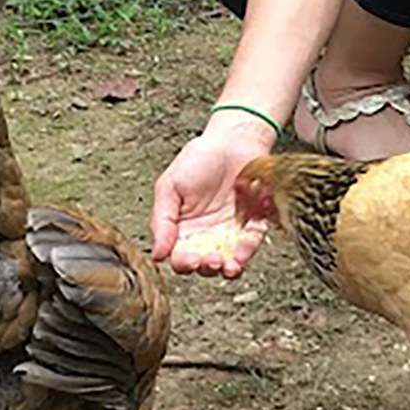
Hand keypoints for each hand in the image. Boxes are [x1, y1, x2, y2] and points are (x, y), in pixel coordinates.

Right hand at [151, 128, 270, 277]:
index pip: (179, 257)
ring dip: (228, 268)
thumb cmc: (199, 159)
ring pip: (229, 261)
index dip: (183, 263)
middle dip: (207, 267)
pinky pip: (251, 245)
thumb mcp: (170, 186)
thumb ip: (161, 221)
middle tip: (209, 260)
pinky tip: (242, 253)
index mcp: (182, 228)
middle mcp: (206, 234)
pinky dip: (248, 251)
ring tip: (228, 266)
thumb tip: (157, 254)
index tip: (187, 260)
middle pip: (204, 264)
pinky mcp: (252, 224)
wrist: (233, 141)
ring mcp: (230, 232)